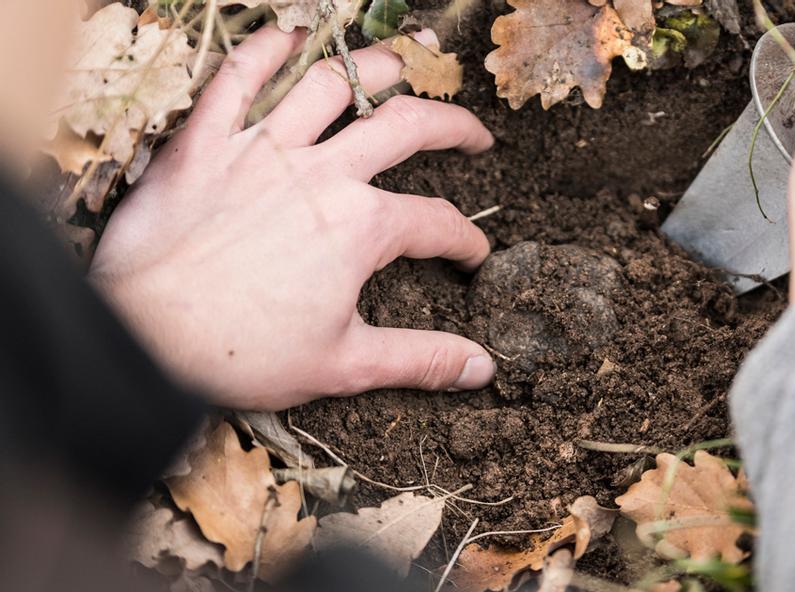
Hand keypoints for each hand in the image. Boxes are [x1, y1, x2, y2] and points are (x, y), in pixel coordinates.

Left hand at [89, 28, 496, 410]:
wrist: (139, 338)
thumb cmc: (238, 354)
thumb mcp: (344, 365)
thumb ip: (419, 359)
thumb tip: (481, 368)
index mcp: (362, 227)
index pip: (437, 223)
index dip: (465, 241)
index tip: (473, 256)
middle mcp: (322, 173)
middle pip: (406, 128)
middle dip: (453, 127)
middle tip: (473, 134)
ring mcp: (262, 150)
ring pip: (332, 85)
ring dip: (374, 69)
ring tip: (398, 66)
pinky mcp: (206, 142)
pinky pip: (238, 78)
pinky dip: (267, 50)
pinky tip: (291, 35)